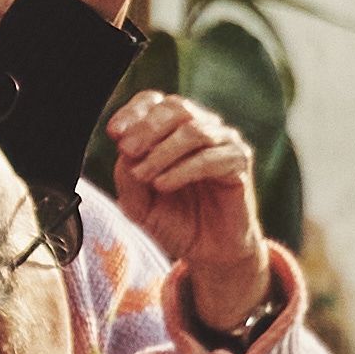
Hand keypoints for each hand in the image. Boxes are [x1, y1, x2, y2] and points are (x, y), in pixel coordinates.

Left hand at [108, 91, 271, 328]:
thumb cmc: (175, 221)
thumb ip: (127, 177)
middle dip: (147, 129)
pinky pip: (212, 158)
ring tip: (145, 175)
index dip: (134, 112)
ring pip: (194, 130)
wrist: (208, 252)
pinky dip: (183, 170)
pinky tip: (164, 184)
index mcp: (174, 129)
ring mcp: (224, 143)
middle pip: (176, 108)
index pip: (155, 101)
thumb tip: (126, 153)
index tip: (114, 133)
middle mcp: (201, 128)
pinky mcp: (239, 163)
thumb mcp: (139, 203)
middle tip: (128, 151)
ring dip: (163, 151)